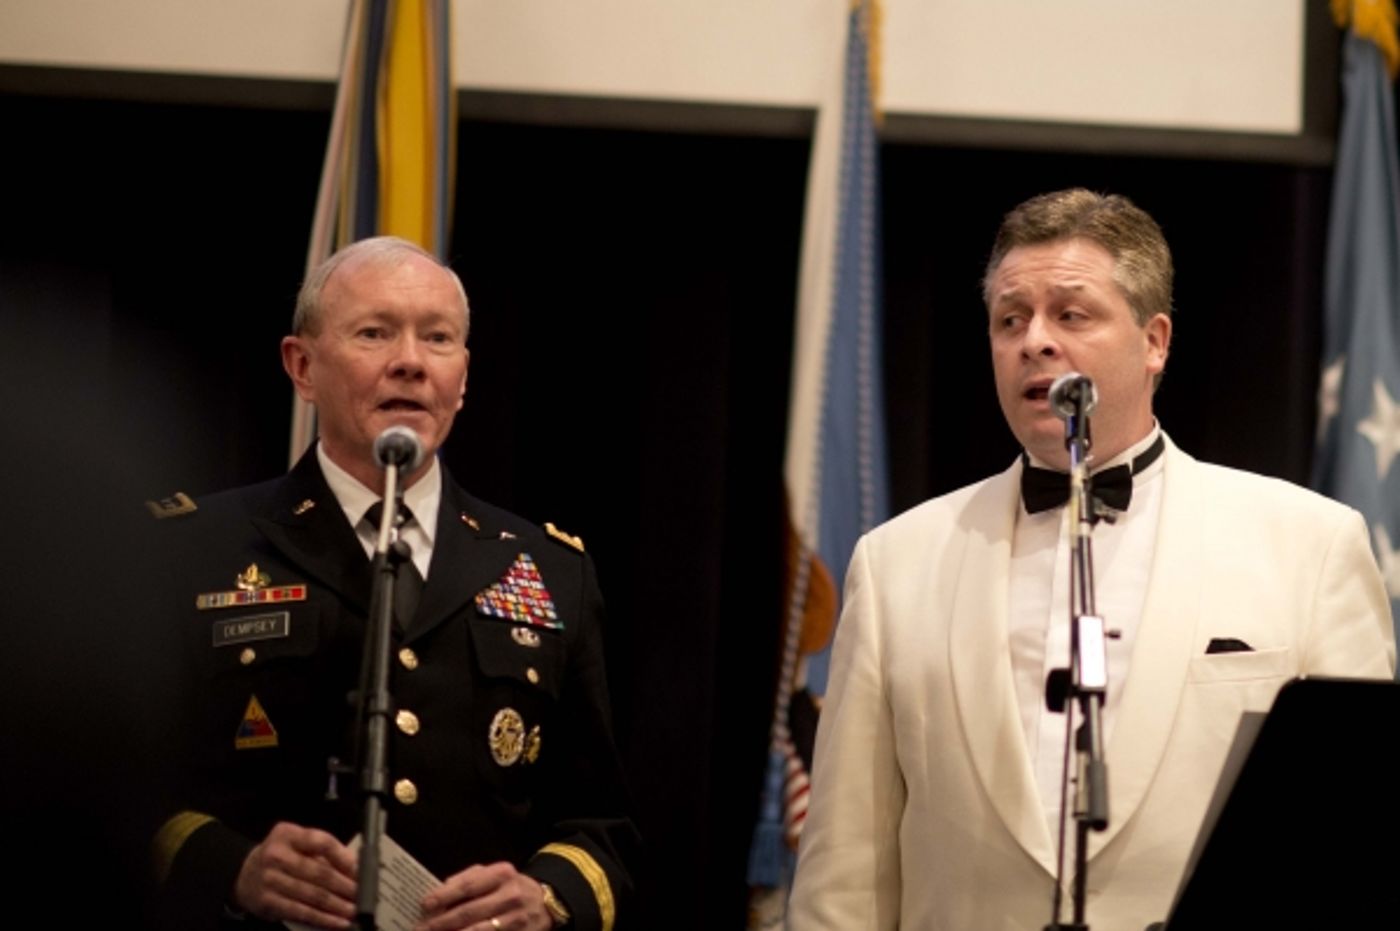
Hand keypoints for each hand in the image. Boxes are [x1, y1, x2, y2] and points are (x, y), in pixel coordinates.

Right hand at [233, 821, 357, 928]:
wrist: (245, 875)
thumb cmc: (280, 857)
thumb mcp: (297, 843)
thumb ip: (323, 851)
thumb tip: (354, 867)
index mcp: (288, 834)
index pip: (322, 842)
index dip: (344, 858)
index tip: (360, 870)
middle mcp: (277, 855)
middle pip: (319, 872)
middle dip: (344, 886)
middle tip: (361, 894)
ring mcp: (270, 880)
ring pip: (312, 895)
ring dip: (337, 905)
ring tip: (353, 910)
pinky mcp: (268, 901)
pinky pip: (301, 912)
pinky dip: (322, 918)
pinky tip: (337, 921)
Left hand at [417, 861, 553, 930]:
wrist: (546, 902)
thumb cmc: (511, 887)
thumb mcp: (494, 874)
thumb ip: (468, 878)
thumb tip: (440, 890)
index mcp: (502, 874)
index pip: (467, 885)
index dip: (444, 896)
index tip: (425, 905)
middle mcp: (511, 895)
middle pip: (469, 912)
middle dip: (441, 923)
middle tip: (421, 928)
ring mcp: (517, 919)